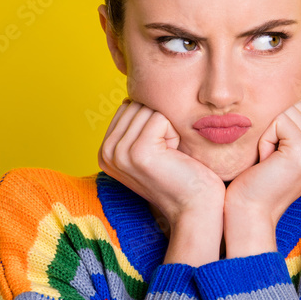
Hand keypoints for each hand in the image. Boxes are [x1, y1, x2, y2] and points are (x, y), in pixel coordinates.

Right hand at [97, 98, 224, 230]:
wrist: (196, 206)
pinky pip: (160, 118)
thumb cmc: (181, 174)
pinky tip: (175, 155)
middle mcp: (106, 152)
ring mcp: (119, 153)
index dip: (151, 120)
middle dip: (160, 122)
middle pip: (137, 104)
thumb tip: (134, 93)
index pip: (127, 106)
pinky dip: (175, 133)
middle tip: (167, 152)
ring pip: (148, 109)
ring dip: (168, 127)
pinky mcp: (138, 152)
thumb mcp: (150, 147)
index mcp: (104, 150)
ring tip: (170, 154)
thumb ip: (135, 124)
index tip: (159, 149)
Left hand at [224, 99, 300, 249]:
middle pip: (298, 106)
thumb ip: (299, 126)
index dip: (284, 124)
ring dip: (270, 134)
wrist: (251, 211)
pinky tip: (267, 161)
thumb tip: (294, 91)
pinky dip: (265, 139)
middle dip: (277, 127)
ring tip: (270, 160)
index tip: (280, 154)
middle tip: (273, 158)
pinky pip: (278, 121)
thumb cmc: (261, 179)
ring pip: (287, 112)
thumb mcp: (287, 149)